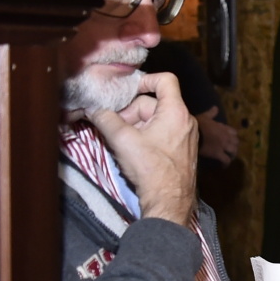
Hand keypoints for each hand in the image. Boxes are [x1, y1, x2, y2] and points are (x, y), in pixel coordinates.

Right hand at [88, 72, 198, 224]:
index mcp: (176, 111)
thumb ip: (105, 119)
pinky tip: (131, 151)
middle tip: (112, 127)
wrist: (169, 201)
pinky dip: (144, 136)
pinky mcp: (181, 150)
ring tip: (120, 141)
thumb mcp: (122, 140)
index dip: (145, 79)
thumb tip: (93, 109)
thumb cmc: (151, 169)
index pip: (166, 80)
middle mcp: (185, 120)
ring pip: (154, 120)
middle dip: (129, 113)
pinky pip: (160, 133)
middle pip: (152, 103)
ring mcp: (185, 136)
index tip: (126, 91)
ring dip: (134, 126)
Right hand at [195, 111, 239, 164]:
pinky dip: (226, 164)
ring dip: (232, 155)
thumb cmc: (197, 124)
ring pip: (233, 151)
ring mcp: (223, 145)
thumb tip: (215, 107)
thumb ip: (211, 113)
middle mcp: (225, 137)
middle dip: (234, 146)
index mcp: (223, 128)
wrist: (191, 133)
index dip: (233, 137)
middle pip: (236, 142)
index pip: (234, 132)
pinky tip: (223, 166)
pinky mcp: (218, 153)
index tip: (230, 140)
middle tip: (230, 150)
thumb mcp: (204, 116)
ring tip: (228, 158)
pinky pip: (226, 160)